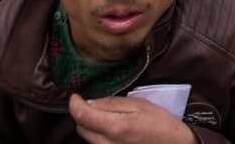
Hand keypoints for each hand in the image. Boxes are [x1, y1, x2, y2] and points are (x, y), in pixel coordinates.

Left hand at [69, 94, 195, 143]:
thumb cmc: (159, 122)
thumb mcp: (139, 105)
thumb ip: (112, 103)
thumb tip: (90, 103)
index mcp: (114, 127)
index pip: (82, 116)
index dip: (74, 104)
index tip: (75, 96)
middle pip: (81, 127)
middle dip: (84, 114)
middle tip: (96, 104)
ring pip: (87, 136)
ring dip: (91, 125)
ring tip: (107, 116)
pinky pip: (96, 143)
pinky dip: (98, 133)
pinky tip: (112, 127)